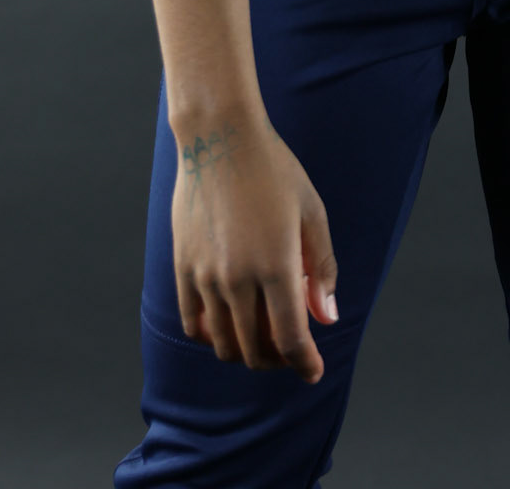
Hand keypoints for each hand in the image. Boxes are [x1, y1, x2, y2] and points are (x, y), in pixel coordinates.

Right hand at [171, 113, 338, 382]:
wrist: (220, 138)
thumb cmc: (274, 171)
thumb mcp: (312, 213)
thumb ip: (322, 268)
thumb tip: (326, 318)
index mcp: (277, 265)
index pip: (291, 337)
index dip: (304, 363)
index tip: (313, 372)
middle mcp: (238, 278)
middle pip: (256, 348)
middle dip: (278, 360)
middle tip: (291, 351)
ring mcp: (205, 276)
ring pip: (223, 343)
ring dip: (245, 352)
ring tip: (262, 338)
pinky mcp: (182, 267)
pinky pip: (193, 322)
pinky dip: (211, 336)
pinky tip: (228, 325)